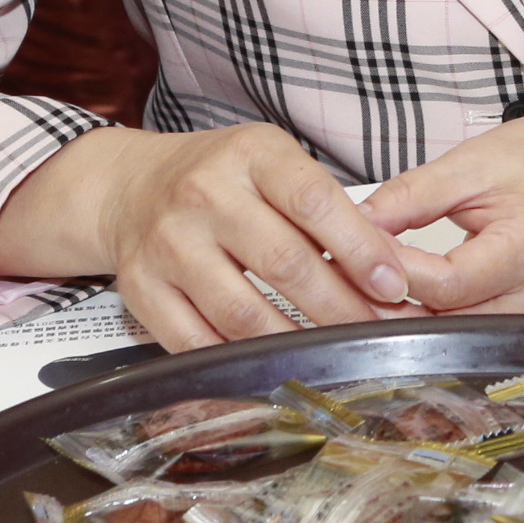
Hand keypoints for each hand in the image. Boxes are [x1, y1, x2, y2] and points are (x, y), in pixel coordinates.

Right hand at [81, 123, 417, 350]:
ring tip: (332, 354)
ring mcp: (168, 245)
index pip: (314, 202)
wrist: (132, 186)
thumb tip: (386, 268)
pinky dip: (239, 361)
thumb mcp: (276, 164)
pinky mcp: (141, 290)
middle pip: (284, 263)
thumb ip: (326, 208)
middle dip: (339, 306)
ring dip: (295, 342)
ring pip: (242, 312)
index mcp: (251, 156)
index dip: (360, 249)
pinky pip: (197, 342)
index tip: (392, 285)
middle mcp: (205, 196)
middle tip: (373, 331)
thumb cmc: (220, 177)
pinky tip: (271, 366)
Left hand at [359, 107, 523, 316]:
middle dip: (389, 302)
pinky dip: (426, 319)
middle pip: (446, 322)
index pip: (448, 282)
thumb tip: (352, 224)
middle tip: (344, 275)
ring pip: (449, 337)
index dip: (397, 271)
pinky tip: (396, 298)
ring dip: (402, 318)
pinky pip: (462, 334)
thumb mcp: (468, 165)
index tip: (357, 246)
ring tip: (363, 287)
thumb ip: (409, 197)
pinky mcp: (517, 324)